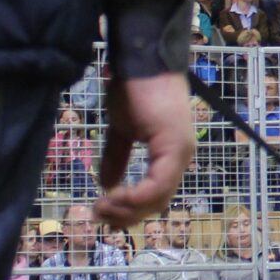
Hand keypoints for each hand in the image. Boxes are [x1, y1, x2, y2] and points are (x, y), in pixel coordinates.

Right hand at [96, 70, 194, 227]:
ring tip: (101, 208)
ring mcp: (181, 152)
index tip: (102, 212)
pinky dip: (135, 196)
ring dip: (128, 208)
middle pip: (157, 202)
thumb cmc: (133, 89)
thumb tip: (106, 184)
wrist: (140, 62)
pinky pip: (157, 184)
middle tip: (98, 216)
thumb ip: (116, 158)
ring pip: (158, 197)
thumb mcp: (121, 131)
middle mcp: (181, 156)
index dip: (130, 209)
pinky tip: (114, 196)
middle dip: (127, 214)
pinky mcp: (174, 146)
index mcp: (171, 155)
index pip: (155, 194)